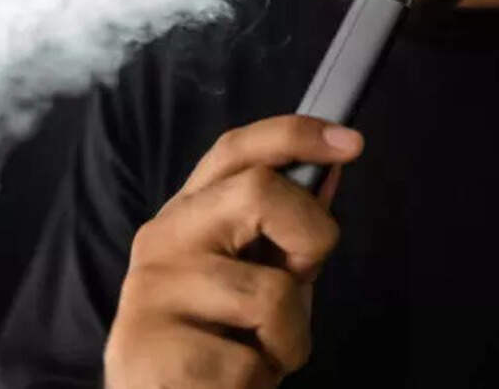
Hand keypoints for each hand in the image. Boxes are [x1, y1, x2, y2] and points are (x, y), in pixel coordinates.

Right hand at [104, 115, 363, 387]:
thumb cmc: (219, 345)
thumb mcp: (261, 279)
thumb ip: (289, 231)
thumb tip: (329, 170)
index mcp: (189, 215)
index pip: (236, 150)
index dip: (295, 134)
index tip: (351, 142)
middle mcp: (162, 240)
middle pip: (260, 192)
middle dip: (310, 238)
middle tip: (298, 282)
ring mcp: (150, 293)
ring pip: (270, 294)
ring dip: (286, 341)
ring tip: (253, 357)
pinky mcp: (147, 352)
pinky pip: (248, 362)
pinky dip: (259, 382)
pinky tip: (229, 386)